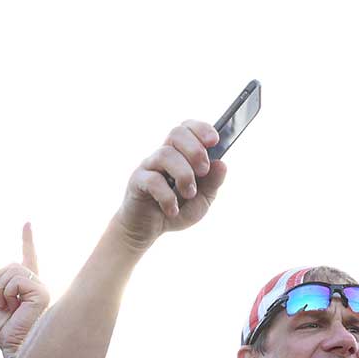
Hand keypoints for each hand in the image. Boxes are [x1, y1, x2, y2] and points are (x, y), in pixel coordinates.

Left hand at [0, 223, 51, 355]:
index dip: (27, 240)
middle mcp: (35, 283)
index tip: (27, 223)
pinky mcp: (40, 292)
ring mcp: (39, 287)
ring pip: (11, 270)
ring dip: (0, 288)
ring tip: (6, 306)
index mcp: (25, 285)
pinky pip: (16, 280)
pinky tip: (13, 305)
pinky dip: (7, 292)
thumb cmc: (4, 330)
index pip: (27, 257)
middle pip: (9, 265)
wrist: (12, 346)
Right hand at [114, 121, 226, 251]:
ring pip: (165, 154)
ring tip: (189, 194)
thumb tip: (222, 163)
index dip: (201, 129)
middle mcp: (164, 155)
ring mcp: (149, 166)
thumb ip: (212, 183)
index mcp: (180, 154)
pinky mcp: (137, 182)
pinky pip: (152, 180)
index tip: (215, 141)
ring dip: (184, 174)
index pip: (187, 128)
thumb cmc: (176, 210)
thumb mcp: (202, 200)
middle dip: (195, 150)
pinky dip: (167, 196)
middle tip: (203, 171)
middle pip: (176, 133)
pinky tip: (172, 210)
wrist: (148, 229)